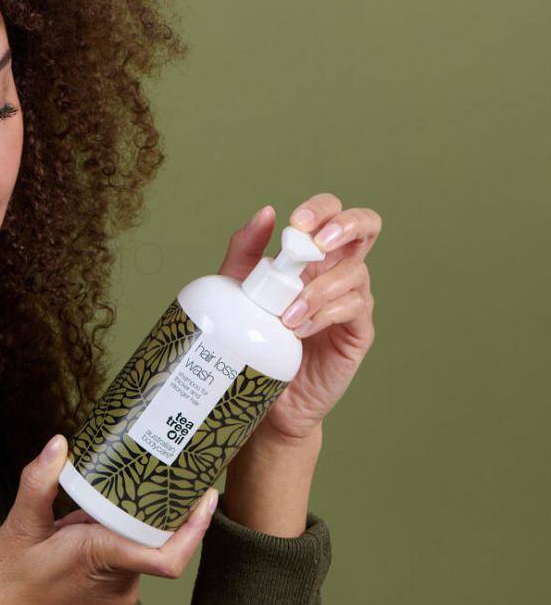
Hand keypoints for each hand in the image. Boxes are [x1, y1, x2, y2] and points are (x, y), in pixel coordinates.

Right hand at [0, 434, 218, 604]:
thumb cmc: (4, 586)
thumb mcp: (18, 526)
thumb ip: (41, 482)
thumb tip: (59, 444)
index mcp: (103, 559)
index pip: (169, 555)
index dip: (195, 528)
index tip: (205, 496)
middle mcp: (120, 584)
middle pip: (156, 541)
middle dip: (157, 508)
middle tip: (156, 469)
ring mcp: (117, 598)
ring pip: (138, 550)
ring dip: (127, 524)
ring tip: (106, 494)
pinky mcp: (110, 604)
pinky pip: (126, 564)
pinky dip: (116, 541)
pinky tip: (89, 524)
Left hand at [217, 192, 380, 441]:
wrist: (265, 395)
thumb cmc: (253, 337)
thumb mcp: (239, 288)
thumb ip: (246, 250)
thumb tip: (266, 212)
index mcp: (313, 256)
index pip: (331, 214)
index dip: (321, 209)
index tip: (295, 222)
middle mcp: (338, 272)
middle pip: (366, 227)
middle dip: (346, 225)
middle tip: (318, 243)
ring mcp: (352, 300)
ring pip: (355, 273)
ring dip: (318, 288)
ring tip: (287, 314)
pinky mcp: (358, 331)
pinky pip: (354, 308)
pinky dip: (325, 313)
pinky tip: (300, 327)